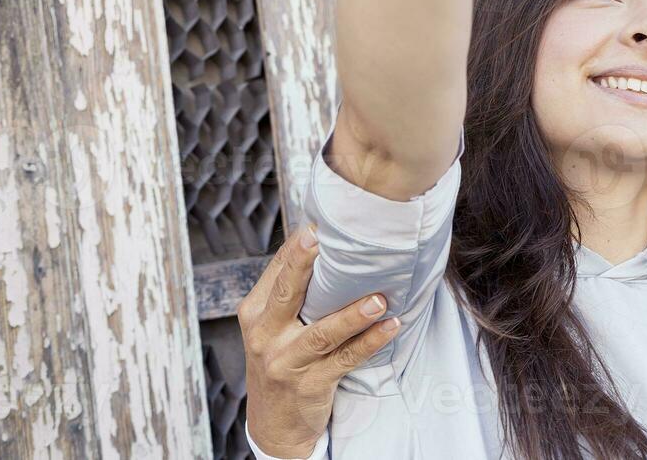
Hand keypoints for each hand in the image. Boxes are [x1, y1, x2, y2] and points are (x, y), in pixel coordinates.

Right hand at [239, 226, 399, 457]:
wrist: (274, 423)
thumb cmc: (282, 358)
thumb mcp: (273, 325)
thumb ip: (291, 289)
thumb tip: (321, 237)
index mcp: (255, 312)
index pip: (277, 270)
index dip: (298, 245)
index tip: (320, 221)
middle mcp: (266, 335)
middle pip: (287, 294)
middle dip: (303, 265)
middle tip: (324, 240)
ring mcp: (287, 361)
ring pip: (322, 332)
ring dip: (352, 314)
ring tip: (378, 298)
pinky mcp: (311, 384)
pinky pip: (346, 359)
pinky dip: (370, 342)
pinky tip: (391, 326)